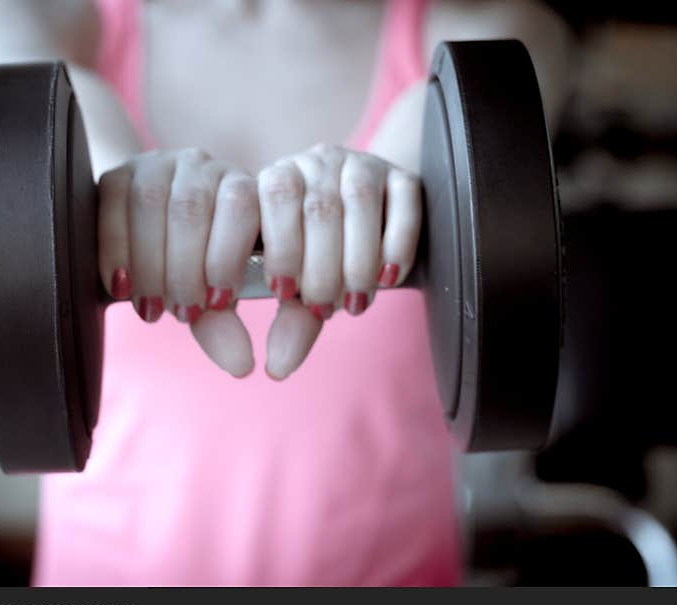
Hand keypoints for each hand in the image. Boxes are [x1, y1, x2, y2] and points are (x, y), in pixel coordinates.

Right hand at [97, 148, 259, 376]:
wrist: (143, 244)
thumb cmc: (192, 274)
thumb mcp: (212, 299)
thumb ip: (226, 326)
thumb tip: (241, 366)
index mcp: (243, 189)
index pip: (242, 205)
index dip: (228, 255)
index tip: (219, 303)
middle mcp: (205, 167)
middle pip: (193, 208)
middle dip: (185, 268)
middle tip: (181, 313)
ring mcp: (161, 164)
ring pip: (152, 202)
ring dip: (150, 262)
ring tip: (150, 308)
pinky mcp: (119, 172)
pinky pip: (113, 201)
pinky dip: (115, 247)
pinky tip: (119, 285)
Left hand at [257, 143, 420, 379]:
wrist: (373, 226)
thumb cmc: (322, 259)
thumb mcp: (301, 286)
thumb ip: (290, 322)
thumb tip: (278, 369)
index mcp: (277, 180)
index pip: (272, 198)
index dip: (279, 248)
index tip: (283, 292)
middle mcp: (316, 164)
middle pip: (319, 209)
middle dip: (322, 268)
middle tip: (324, 307)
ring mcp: (361, 165)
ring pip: (360, 203)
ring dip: (358, 260)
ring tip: (356, 301)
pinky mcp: (403, 175)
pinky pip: (404, 202)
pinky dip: (397, 244)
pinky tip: (388, 278)